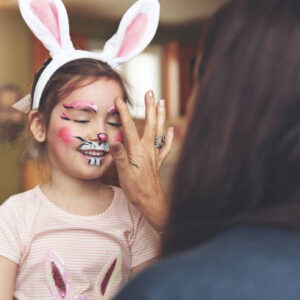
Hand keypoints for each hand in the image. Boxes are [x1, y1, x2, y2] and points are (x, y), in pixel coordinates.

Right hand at [110, 91, 173, 230]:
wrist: (151, 201)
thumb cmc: (136, 189)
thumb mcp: (124, 174)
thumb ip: (119, 156)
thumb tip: (113, 140)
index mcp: (137, 151)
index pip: (129, 128)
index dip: (124, 113)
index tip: (119, 100)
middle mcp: (148, 149)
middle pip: (149, 124)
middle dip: (149, 107)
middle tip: (150, 92)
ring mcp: (154, 154)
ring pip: (159, 131)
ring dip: (160, 116)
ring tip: (162, 102)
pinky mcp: (158, 161)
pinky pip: (165, 146)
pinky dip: (168, 137)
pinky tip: (170, 129)